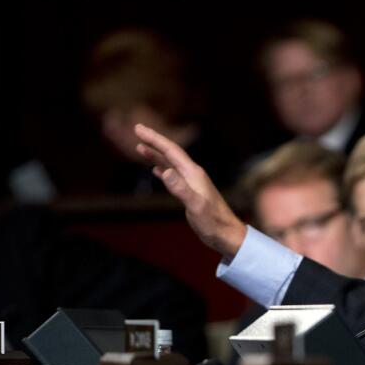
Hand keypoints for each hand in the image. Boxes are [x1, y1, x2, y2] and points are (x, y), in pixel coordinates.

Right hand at [134, 123, 246, 257]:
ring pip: (170, 164)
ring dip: (155, 154)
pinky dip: (162, 170)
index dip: (154, 139)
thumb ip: (181, 189)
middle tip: (137, 129)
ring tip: (140, 147)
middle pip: (170, 153)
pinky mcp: (190, 193)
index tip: (138, 129)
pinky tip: (156, 170)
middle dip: (153, 141)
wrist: (227, 235)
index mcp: (193, 174)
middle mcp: (193, 175)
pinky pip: (174, 176)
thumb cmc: (213, 223)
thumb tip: (165, 171)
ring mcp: (192, 184)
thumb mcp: (195, 206)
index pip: (171, 151)